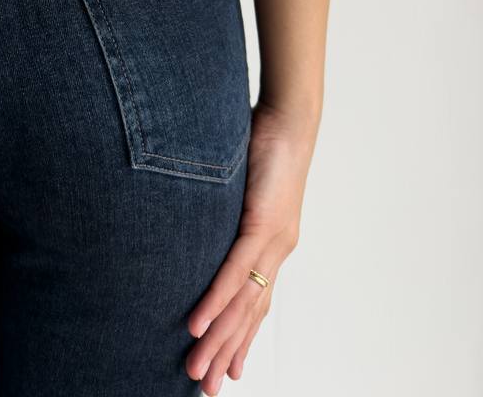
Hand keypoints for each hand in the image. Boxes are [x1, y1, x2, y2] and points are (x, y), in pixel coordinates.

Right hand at [184, 99, 318, 392]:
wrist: (290, 118)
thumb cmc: (263, 140)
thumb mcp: (239, 182)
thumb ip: (226, 206)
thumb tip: (198, 210)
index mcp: (274, 244)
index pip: (256, 303)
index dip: (241, 337)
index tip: (228, 369)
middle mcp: (278, 251)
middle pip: (249, 315)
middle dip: (227, 354)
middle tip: (206, 389)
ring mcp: (273, 242)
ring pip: (242, 304)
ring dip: (217, 341)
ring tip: (197, 371)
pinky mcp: (262, 226)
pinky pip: (235, 272)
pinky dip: (216, 302)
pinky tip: (199, 326)